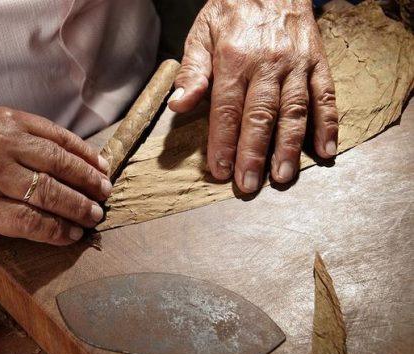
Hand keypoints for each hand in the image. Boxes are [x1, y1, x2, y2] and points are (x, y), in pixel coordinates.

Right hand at [0, 107, 111, 244]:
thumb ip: (21, 140)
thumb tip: (65, 160)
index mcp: (6, 123)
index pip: (59, 139)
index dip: (87, 156)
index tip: (102, 168)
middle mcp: (3, 145)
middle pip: (61, 165)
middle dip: (90, 183)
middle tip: (104, 195)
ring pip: (52, 195)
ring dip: (79, 209)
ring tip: (93, 217)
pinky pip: (33, 222)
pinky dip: (57, 231)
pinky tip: (68, 235)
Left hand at [169, 0, 338, 192]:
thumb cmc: (231, 11)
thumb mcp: (201, 34)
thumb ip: (192, 72)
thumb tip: (178, 105)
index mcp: (234, 59)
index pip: (226, 110)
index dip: (223, 143)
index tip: (220, 171)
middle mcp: (267, 64)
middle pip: (260, 116)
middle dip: (253, 153)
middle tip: (248, 184)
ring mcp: (296, 64)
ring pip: (294, 111)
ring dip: (288, 147)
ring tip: (282, 177)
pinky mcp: (317, 62)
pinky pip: (325, 95)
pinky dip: (328, 124)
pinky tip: (325, 151)